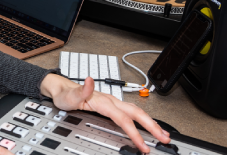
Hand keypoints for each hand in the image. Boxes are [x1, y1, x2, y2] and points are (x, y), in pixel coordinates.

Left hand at [41, 74, 169, 152]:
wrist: (61, 88)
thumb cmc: (65, 94)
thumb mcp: (69, 96)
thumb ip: (81, 91)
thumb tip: (89, 81)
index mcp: (103, 101)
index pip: (123, 118)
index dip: (134, 132)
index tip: (143, 145)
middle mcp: (110, 100)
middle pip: (137, 113)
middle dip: (152, 126)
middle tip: (165, 139)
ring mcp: (112, 103)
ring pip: (136, 112)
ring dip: (150, 123)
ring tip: (163, 134)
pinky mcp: (112, 106)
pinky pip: (131, 113)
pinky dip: (143, 120)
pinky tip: (147, 126)